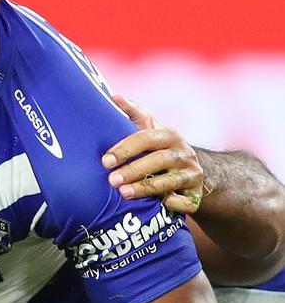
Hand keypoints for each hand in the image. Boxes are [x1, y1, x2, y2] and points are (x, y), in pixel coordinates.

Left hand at [102, 95, 204, 213]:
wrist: (194, 171)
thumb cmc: (161, 147)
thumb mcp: (150, 128)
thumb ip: (133, 113)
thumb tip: (113, 96)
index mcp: (169, 135)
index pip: (146, 138)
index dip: (125, 149)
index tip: (105, 160)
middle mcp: (183, 154)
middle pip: (158, 161)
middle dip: (133, 170)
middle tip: (111, 180)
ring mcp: (192, 175)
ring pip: (169, 183)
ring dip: (145, 188)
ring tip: (123, 194)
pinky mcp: (196, 196)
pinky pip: (185, 203)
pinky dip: (173, 204)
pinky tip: (159, 206)